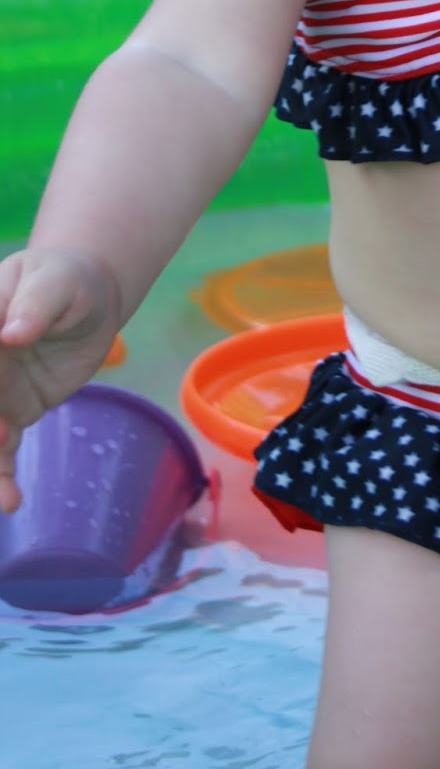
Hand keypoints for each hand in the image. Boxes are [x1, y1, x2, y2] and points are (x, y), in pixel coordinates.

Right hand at [0, 248, 121, 511]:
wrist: (90, 299)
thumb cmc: (69, 280)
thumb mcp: (58, 281)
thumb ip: (35, 304)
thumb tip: (9, 331)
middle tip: (2, 439)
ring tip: (5, 496)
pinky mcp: (10, 415)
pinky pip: (2, 451)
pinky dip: (3, 476)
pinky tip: (11, 500)